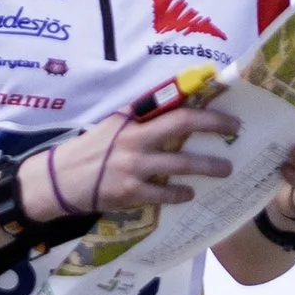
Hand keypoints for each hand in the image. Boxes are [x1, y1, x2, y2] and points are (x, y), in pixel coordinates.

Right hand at [36, 94, 240, 222]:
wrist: (59, 180)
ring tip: (225, 169)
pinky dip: (180, 192)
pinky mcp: (130, 192)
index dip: (199, 102)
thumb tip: (171, 102)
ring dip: (208, 166)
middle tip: (235, 130)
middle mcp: (134, 138)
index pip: (172, 104)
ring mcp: (133, 166)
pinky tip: (189, 193)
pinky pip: (164, 192)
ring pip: (181, 163)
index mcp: (131, 120)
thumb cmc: (89, 151)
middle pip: (182, 125)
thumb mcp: (111, 126)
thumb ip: (138, 116)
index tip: (221, 102)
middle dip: (214, 125)